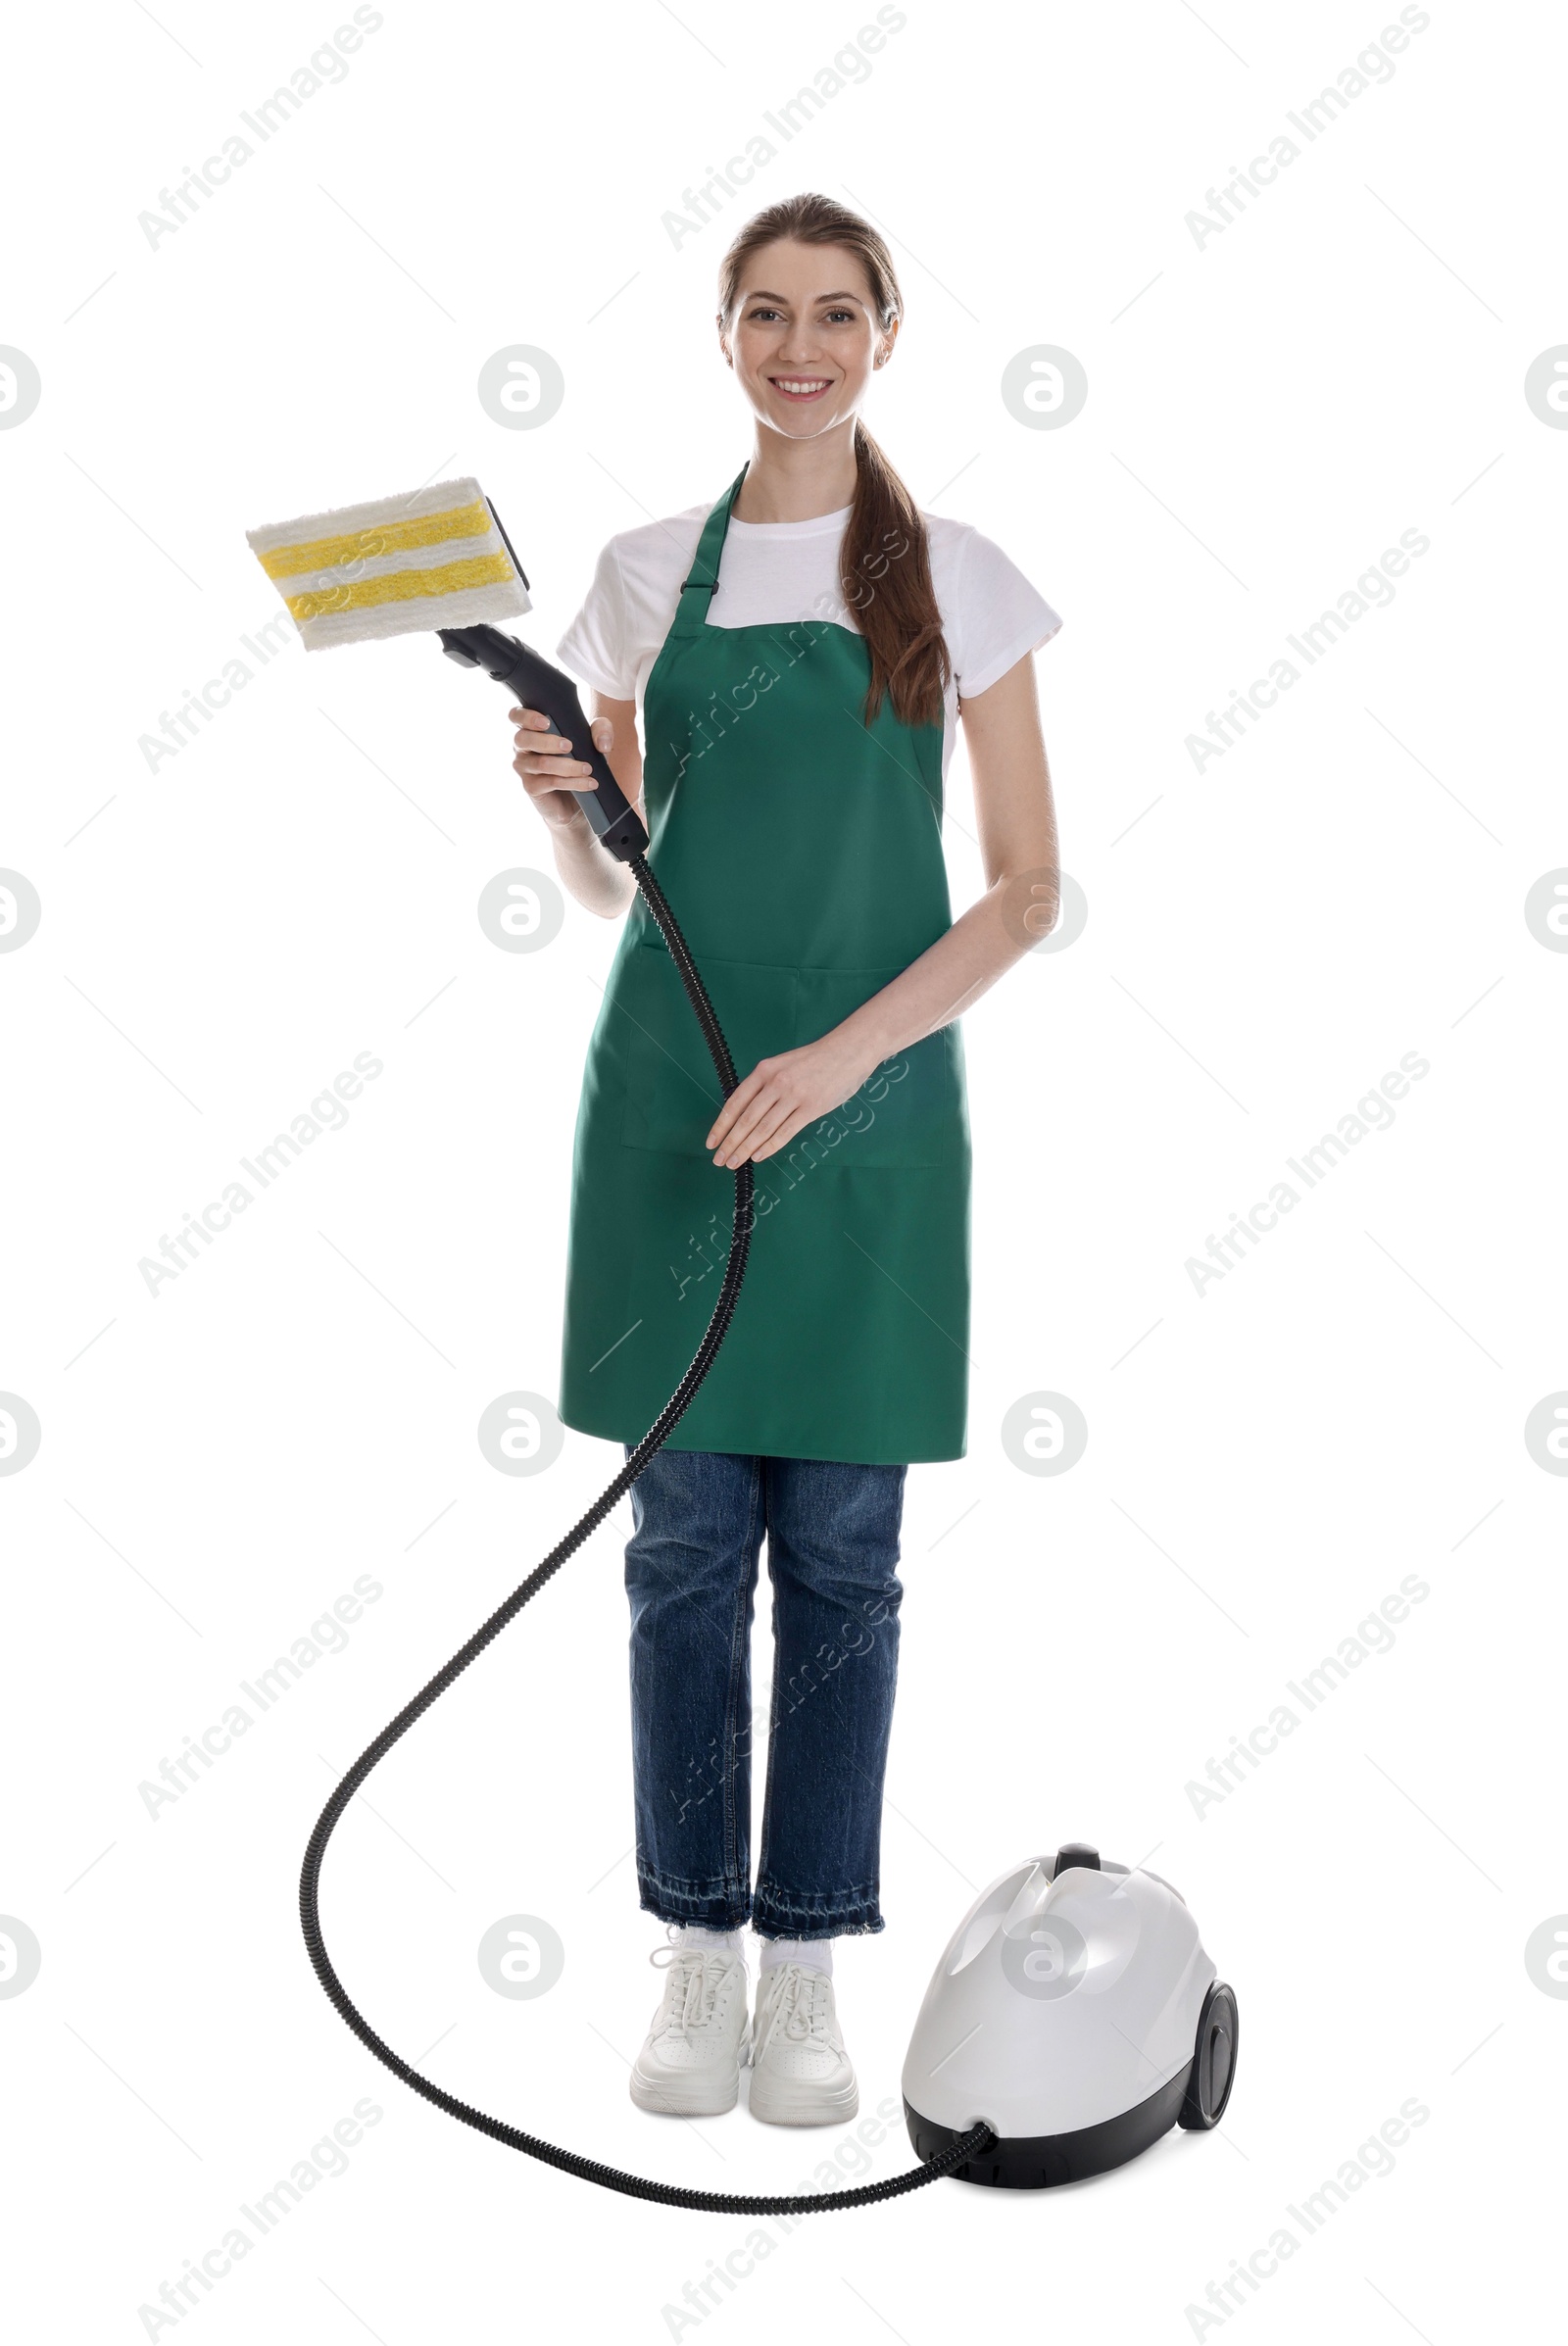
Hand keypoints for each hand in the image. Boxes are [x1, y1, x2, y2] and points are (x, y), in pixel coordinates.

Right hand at [509, 703, 612, 831]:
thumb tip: (602, 743)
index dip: (526, 717)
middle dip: (548, 742)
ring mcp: (524, 767)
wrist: (578, 800)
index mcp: (532, 729)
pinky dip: (572, 782)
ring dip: (567, 766)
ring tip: (588, 769)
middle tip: (569, 746)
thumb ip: (601, 730)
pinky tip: (588, 784)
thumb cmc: (580, 761)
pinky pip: (549, 782)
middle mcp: (522, 747)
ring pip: (541, 763)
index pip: (516, 716)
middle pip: (523, 738)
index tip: (546, 722)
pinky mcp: (530, 787)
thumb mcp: (595, 742)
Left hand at [706, 1031, 876, 1166]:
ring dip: (746, 1149)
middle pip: (746, 1119)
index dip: (721, 1125)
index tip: (712, 1142)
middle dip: (730, 1143)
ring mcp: (793, 1095)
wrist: (847, 1052)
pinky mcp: (811, 1108)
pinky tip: (758, 1156)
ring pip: (763, 1128)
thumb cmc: (814, 1060)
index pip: (735, 1102)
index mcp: (764, 1070)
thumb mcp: (782, 1065)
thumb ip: (764, 1086)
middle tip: (720, 1160)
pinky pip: (785, 1132)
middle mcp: (776, 1082)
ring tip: (734, 1162)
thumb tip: (745, 1115)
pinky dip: (769, 1147)